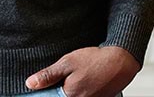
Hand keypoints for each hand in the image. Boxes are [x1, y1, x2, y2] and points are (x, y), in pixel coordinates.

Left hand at [25, 45, 139, 96]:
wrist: (122, 61)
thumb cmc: (97, 60)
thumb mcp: (68, 63)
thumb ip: (48, 75)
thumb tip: (31, 83)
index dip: (47, 91)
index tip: (47, 86)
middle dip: (60, 89)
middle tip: (68, 78)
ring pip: (74, 96)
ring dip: (72, 90)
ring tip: (80, 78)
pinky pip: (85, 96)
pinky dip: (83, 91)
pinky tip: (87, 81)